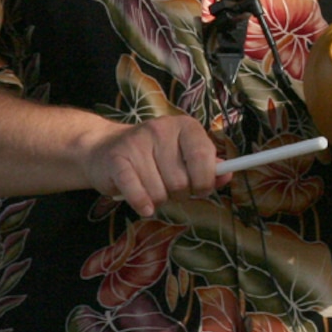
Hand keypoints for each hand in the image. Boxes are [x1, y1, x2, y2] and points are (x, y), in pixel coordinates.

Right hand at [84, 114, 226, 216]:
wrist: (104, 149)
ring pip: (160, 192)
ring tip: (151, 188)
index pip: (203, 155)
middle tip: (170, 189)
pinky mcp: (117, 160)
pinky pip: (137, 193)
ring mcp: (137, 143)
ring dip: (158, 200)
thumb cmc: (153, 157)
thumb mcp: (182, 156)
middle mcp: (161, 129)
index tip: (201, 189)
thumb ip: (207, 167)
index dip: (205, 180)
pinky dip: (142, 205)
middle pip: (181, 181)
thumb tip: (227, 176)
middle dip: (179, 194)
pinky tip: (144, 205)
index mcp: (184, 126)